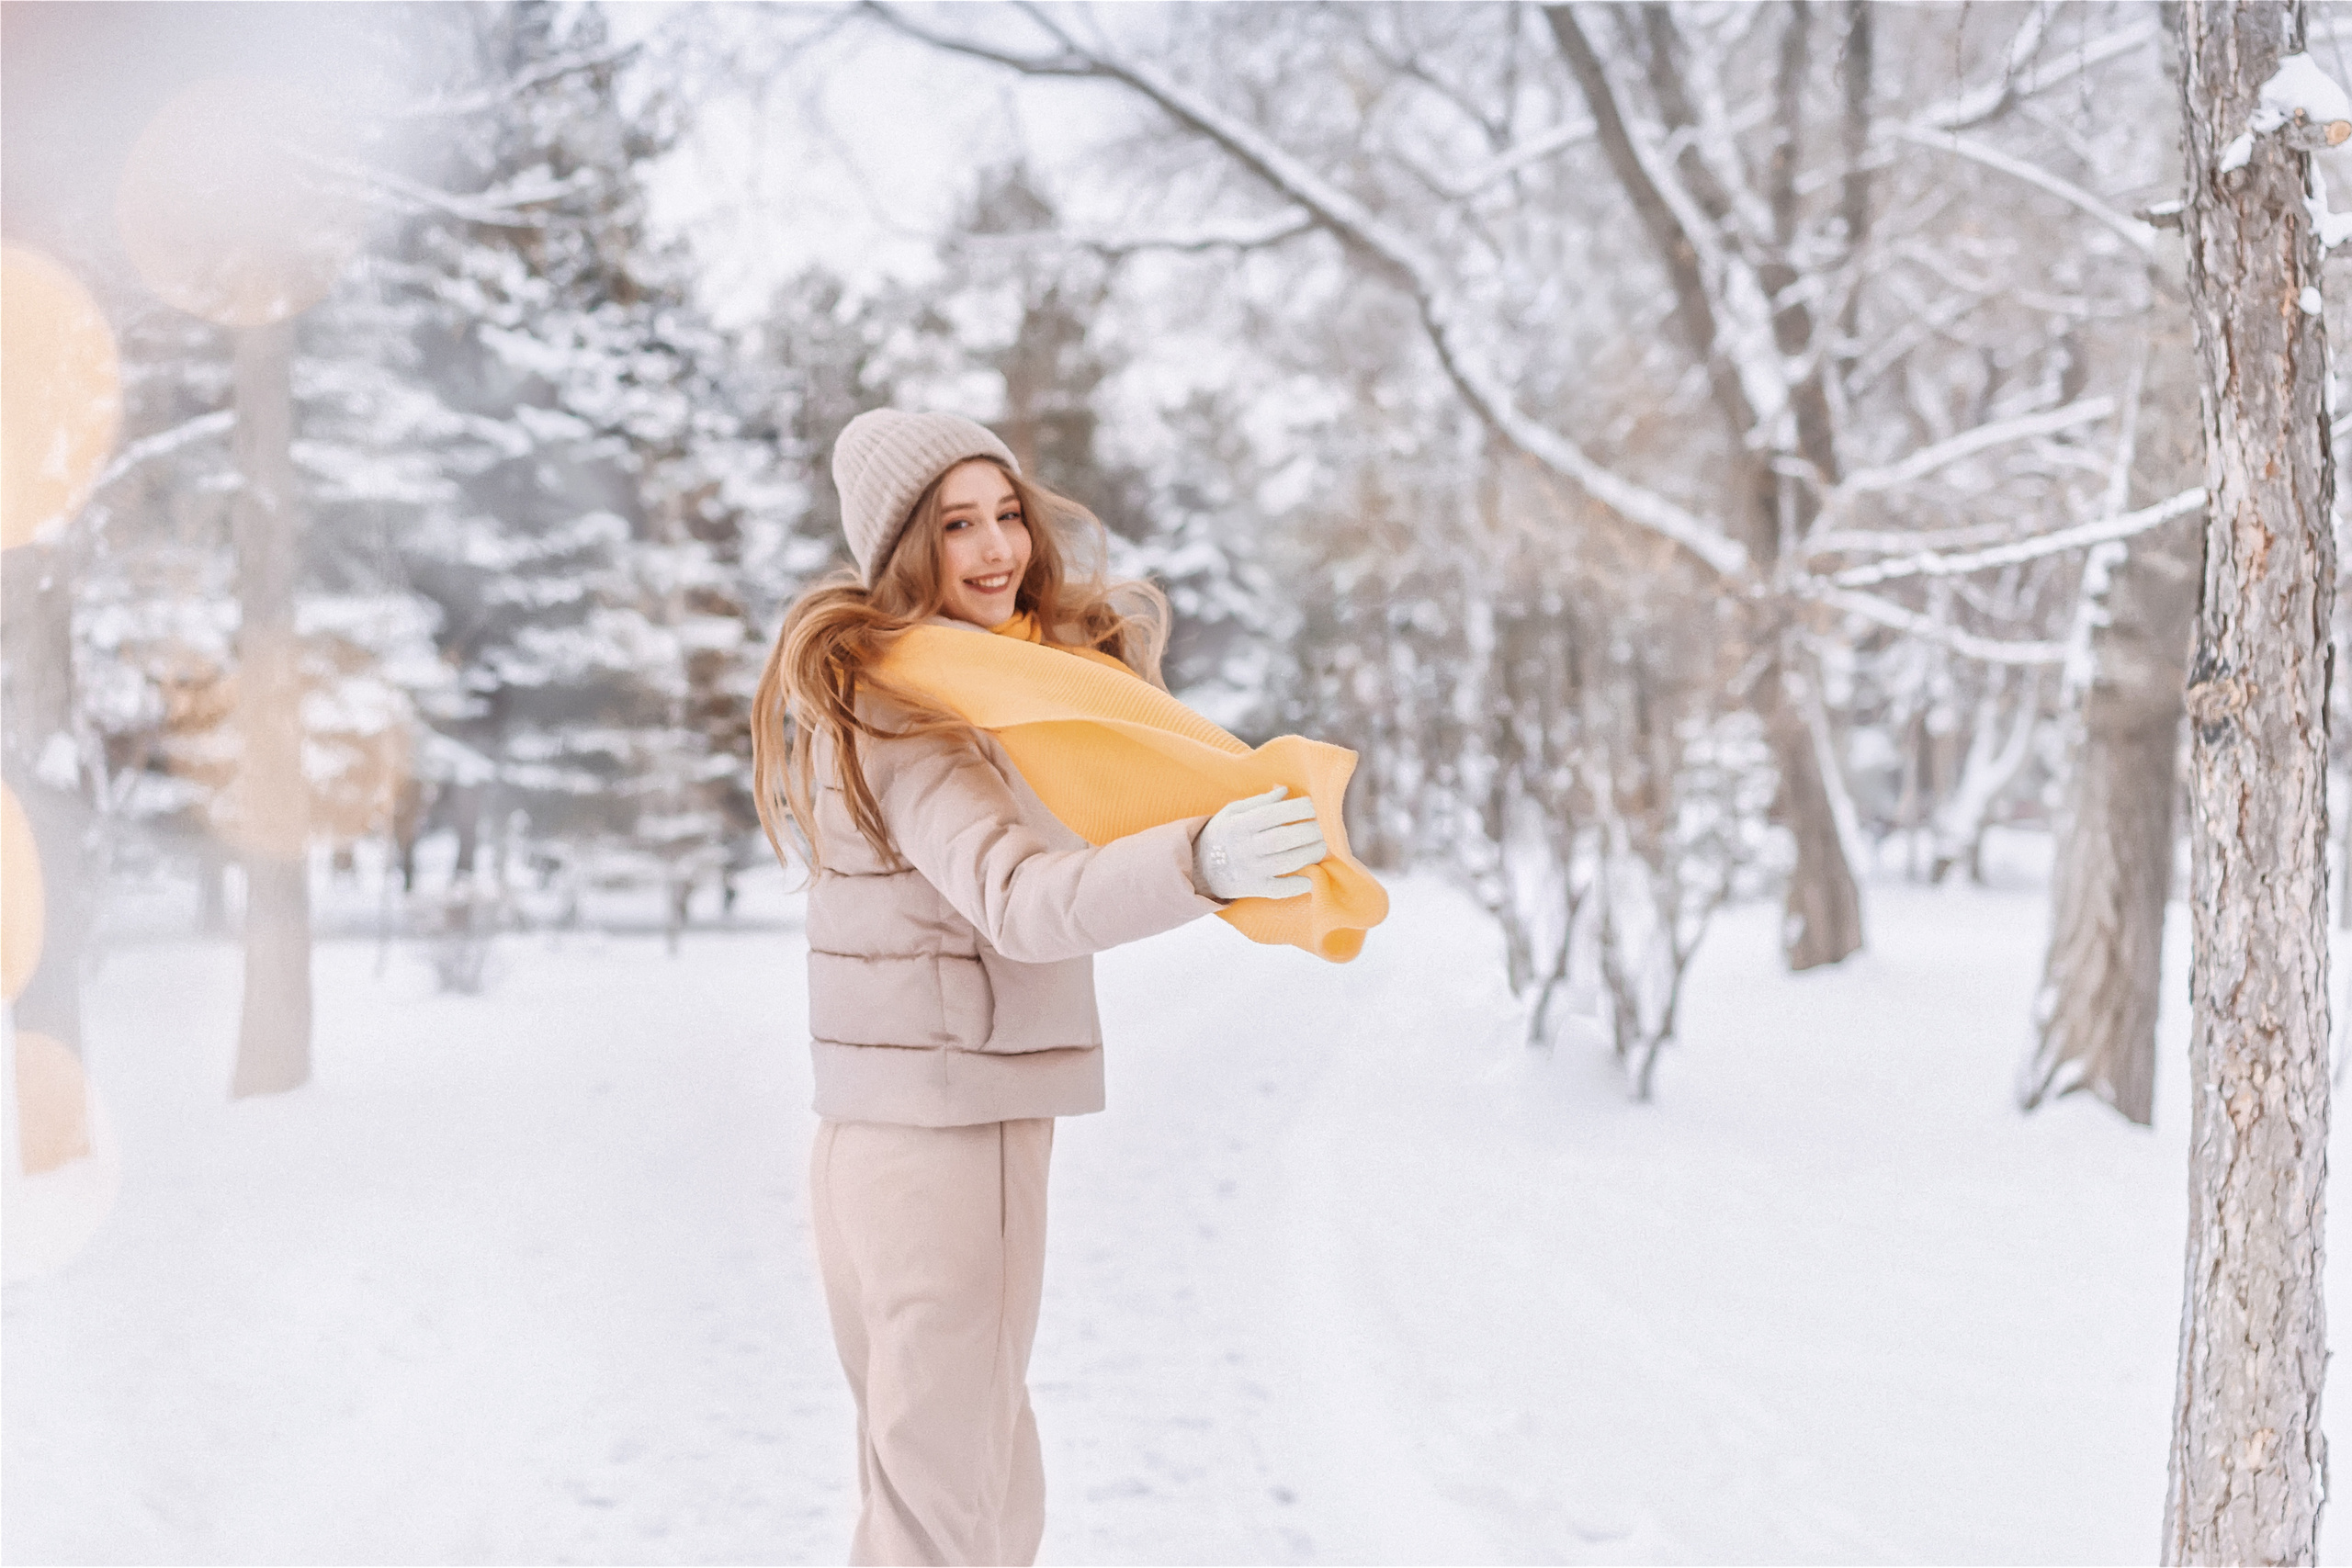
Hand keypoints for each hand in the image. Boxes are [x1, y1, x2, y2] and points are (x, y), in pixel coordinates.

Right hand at [1193, 785, 1327, 900]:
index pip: (1272, 814)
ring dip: (1309, 855)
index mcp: (1240, 824)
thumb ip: (1259, 801)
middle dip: (1309, 832)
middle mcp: (1244, 847)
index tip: (1314, 806)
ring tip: (1322, 847)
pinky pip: (1278, 890)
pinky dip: (1295, 887)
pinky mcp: (1255, 888)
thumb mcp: (1233, 811)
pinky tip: (1309, 880)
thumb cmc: (1223, 833)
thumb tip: (1285, 790)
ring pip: (1284, 863)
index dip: (1297, 809)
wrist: (1200, 867)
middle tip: (1325, 828)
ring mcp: (1250, 870)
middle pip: (1281, 839)